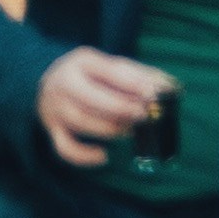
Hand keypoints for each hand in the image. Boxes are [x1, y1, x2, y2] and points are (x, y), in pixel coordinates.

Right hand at [36, 47, 170, 170]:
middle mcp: (65, 83)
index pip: (112, 72)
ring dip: (112, 129)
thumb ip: (138, 75)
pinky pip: (65, 148)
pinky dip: (84, 156)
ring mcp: (56, 108)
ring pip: (84, 123)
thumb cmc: (89, 76)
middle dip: (125, 109)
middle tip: (146, 115)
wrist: (45, 82)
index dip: (136, 85)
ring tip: (132, 130)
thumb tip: (173, 87)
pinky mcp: (53, 130)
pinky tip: (104, 156)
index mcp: (83, 61)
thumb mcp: (108, 65)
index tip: (156, 95)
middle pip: (95, 99)